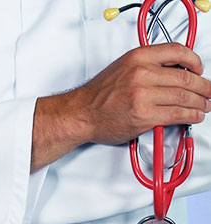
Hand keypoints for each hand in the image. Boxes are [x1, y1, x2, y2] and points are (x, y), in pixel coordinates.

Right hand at [32, 43, 210, 170]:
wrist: (81, 113)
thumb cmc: (98, 94)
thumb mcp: (121, 68)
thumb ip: (147, 66)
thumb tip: (172, 71)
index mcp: (137, 58)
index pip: (177, 51)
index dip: (195, 61)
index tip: (199, 69)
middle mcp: (141, 73)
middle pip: (187, 77)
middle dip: (204, 87)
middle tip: (209, 92)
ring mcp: (144, 95)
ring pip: (185, 97)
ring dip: (201, 103)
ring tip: (204, 106)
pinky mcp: (145, 116)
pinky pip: (178, 114)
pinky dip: (192, 115)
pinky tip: (195, 116)